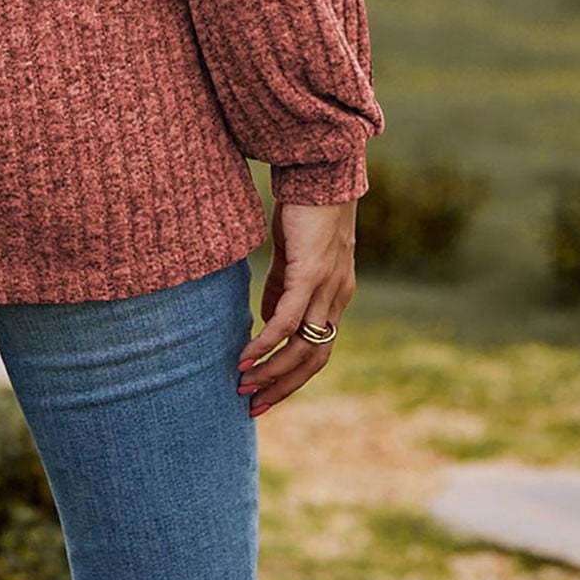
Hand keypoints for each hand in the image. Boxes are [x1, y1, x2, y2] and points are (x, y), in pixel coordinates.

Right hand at [236, 198, 357, 417]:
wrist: (322, 173)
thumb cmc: (304, 209)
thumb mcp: (292, 256)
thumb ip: (283, 288)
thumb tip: (268, 321)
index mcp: (335, 296)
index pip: (318, 350)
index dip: (291, 376)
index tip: (264, 394)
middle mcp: (337, 298)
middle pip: (314, 360)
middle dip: (282, 386)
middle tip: (252, 407)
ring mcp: (326, 288)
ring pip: (303, 346)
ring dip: (272, 371)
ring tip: (242, 385)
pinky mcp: (310, 273)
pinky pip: (288, 319)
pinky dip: (266, 342)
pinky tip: (246, 355)